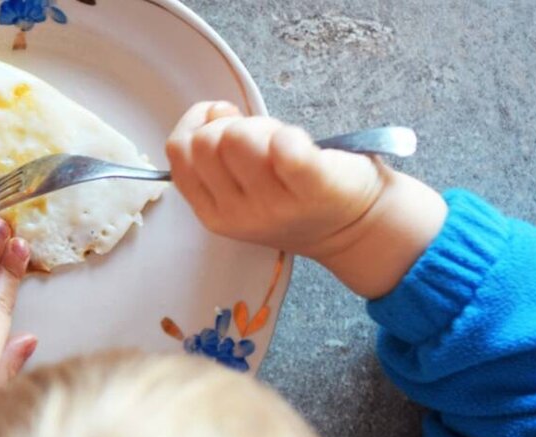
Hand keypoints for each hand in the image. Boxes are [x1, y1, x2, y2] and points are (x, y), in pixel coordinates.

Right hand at [166, 101, 446, 297]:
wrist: (355, 227)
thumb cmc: (294, 198)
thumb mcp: (240, 192)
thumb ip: (215, 159)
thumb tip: (212, 110)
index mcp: (213, 214)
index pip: (180, 153)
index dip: (196, 124)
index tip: (222, 121)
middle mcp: (238, 214)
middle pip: (204, 142)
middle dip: (227, 125)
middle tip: (256, 136)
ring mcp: (274, 204)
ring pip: (236, 138)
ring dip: (258, 126)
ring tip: (278, 139)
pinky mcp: (313, 187)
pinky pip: (284, 149)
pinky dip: (287, 136)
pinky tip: (294, 140)